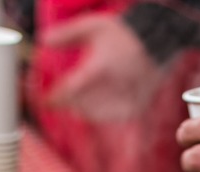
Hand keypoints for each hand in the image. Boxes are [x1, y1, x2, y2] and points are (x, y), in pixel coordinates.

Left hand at [43, 15, 167, 123]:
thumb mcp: (93, 25)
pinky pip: (107, 118)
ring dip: (80, 106)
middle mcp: (115, 87)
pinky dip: (96, 111)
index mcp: (102, 67)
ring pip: (92, 113)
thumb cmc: (121, 34)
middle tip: (59, 95)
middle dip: (67, 101)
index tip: (43, 100)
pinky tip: (94, 99)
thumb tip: (42, 41)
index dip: (53, 98)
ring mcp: (127, 100)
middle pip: (79, 105)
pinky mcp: (134, 109)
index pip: (70, 90)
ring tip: (80, 93)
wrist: (157, 45)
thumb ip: (66, 33)